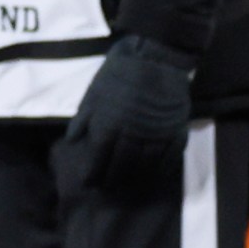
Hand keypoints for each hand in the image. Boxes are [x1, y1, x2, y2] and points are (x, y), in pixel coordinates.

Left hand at [64, 35, 195, 195]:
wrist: (155, 58)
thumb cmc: (119, 74)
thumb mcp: (93, 94)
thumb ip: (84, 120)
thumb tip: (73, 141)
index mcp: (109, 123)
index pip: (99, 156)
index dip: (94, 172)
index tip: (89, 183)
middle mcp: (133, 133)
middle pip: (122, 164)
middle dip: (113, 179)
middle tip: (107, 189)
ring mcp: (157, 132)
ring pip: (146, 164)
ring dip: (136, 178)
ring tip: (128, 186)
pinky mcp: (175, 128)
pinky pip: (169, 156)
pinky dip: (161, 168)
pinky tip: (154, 175)